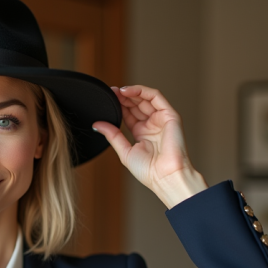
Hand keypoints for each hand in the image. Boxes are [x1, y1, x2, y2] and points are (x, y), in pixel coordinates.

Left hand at [93, 85, 206, 208]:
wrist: (165, 177)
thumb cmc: (149, 171)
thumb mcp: (124, 151)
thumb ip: (112, 135)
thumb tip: (97, 124)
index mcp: (142, 133)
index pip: (129, 114)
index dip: (119, 105)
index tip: (107, 99)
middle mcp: (152, 125)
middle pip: (137, 104)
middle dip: (123, 97)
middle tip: (110, 92)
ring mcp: (161, 119)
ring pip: (146, 98)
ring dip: (131, 92)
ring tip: (117, 91)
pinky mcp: (170, 115)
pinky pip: (156, 97)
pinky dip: (142, 91)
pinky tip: (128, 91)